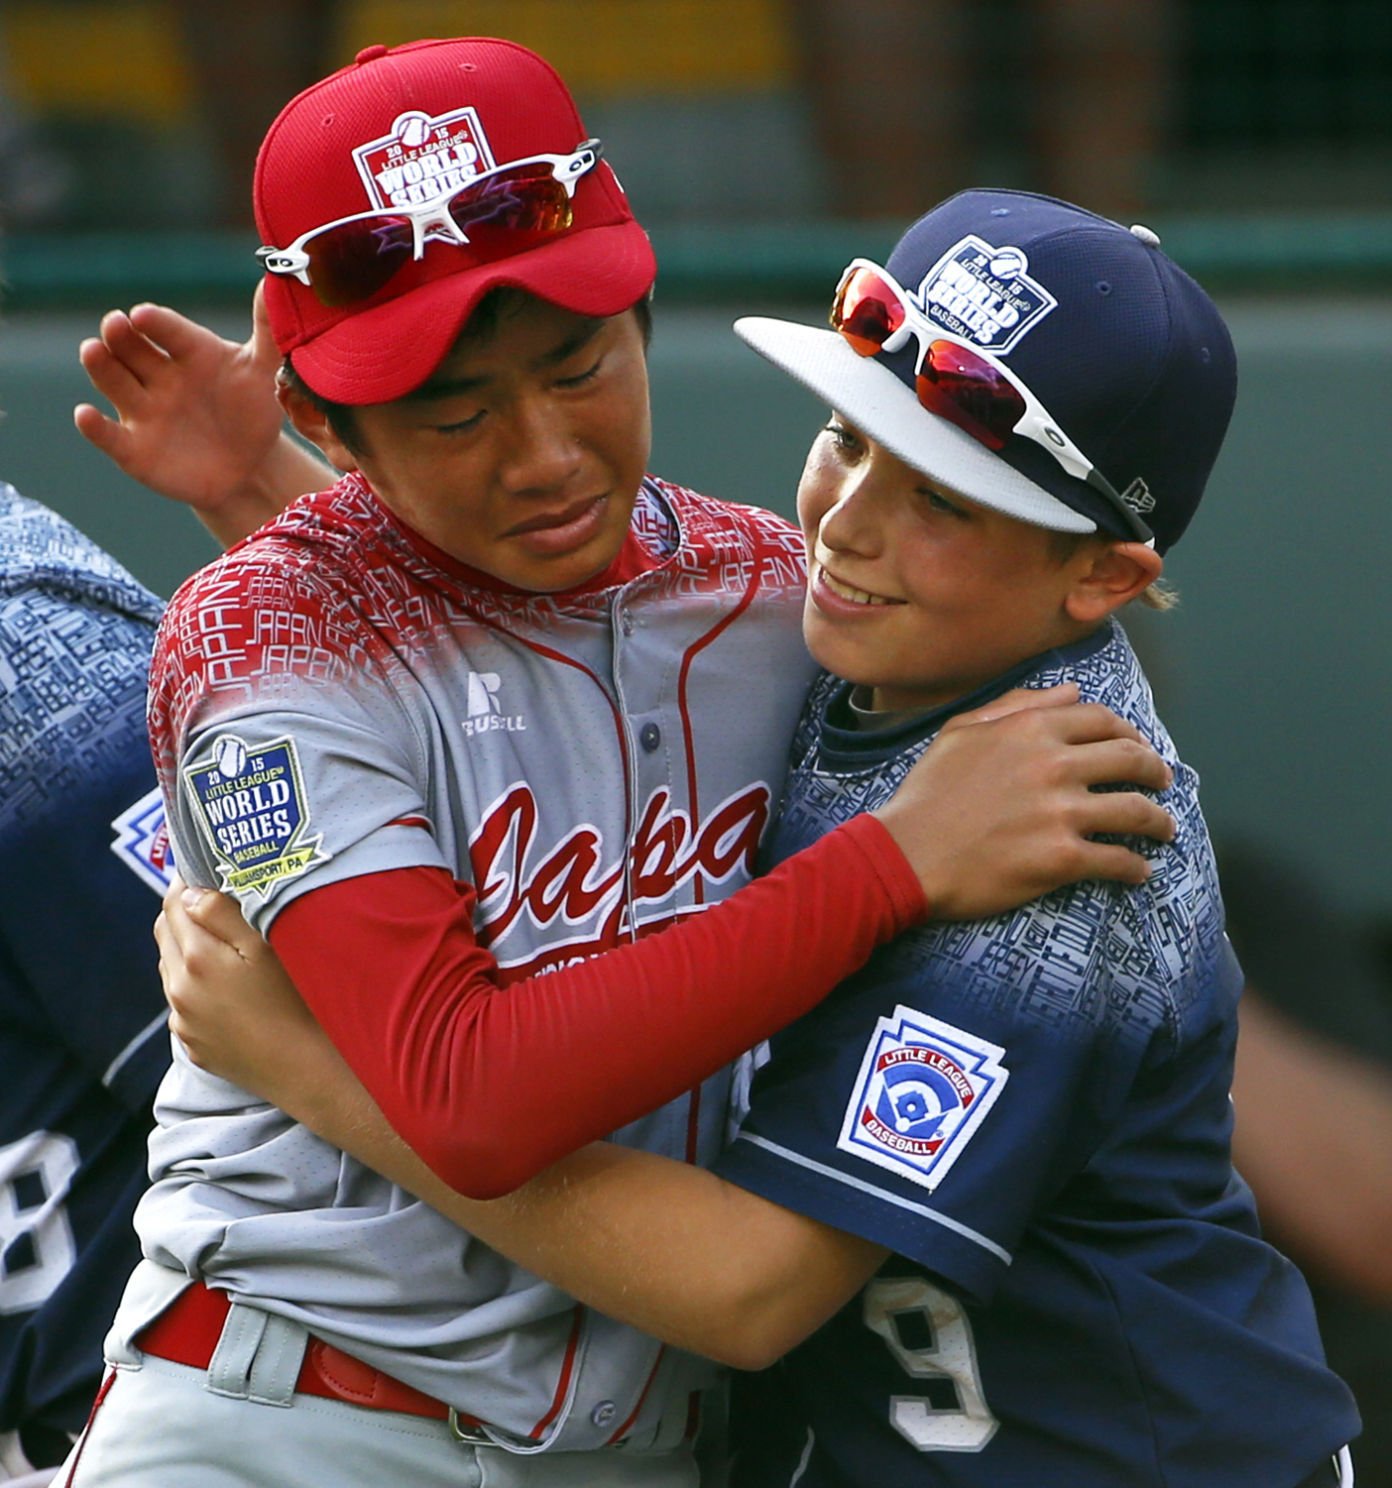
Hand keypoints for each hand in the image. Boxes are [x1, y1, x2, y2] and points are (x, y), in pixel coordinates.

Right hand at [74, 286, 333, 547]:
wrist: (251, 468)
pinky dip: (94, 426)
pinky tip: (86, 415)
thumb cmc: (255, 412)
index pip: (168, 329)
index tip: (142, 315)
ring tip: (92, 350)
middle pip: (130, 348)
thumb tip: (274, 284)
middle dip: (119, 335)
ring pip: (113, 381)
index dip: (155, 322)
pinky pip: (109, 435)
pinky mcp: (133, 447)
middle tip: (115, 324)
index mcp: (190, 351)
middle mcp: (158, 374)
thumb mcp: (266, 374)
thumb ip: (268, 334)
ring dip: (100, 366)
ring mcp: (143, 409)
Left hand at [155, 875, 320, 1099]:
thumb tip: (188, 893)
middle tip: (211, 901)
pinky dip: (194, 986)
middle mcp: (179, 989)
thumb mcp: (265, 945)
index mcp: (196, 957)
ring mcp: (183, 1021)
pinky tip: (226, 988)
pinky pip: (182, 1003)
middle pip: (165, 934)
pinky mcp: (192, 1044)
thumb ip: (222, 913)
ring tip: (222, 946)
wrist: (303, 1068)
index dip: (184, 883)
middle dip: (181, 913)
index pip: (172, 904)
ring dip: (186, 950)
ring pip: (171, 969)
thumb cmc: (295, 1000)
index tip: (201, 872)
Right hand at [873, 684, 1174, 920]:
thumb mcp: (959, 732)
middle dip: (1156, 771)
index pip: (1102, 720)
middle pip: (1131, 760)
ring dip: (1160, 821)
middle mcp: (1054, 765)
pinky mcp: (1062, 859)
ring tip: (1165, 830)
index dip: (1129, 733)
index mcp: (1031, 730)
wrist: (905, 853)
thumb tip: (1069, 691)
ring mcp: (1061, 813)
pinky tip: (1139, 871)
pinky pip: (1118, 860)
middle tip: (1163, 783)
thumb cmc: (926, 793)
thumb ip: (1015, 706)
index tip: (1137, 747)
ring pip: (1137, 811)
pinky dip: (1136, 868)